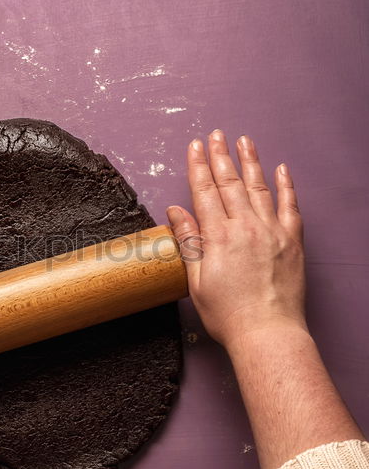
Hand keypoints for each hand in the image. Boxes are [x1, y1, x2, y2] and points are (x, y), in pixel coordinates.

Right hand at [166, 130, 307, 349]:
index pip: (205, 192)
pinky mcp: (292, 242)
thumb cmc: (228, 315)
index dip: (198, 166)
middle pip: (230, 183)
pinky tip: (281, 169)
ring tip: (244, 141)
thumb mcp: (197, 281)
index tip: (195, 146)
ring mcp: (272, 232)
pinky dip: (285, 186)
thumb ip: (188, 242)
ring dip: (250, 162)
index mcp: (218, 237)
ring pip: (259, 188)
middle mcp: (246, 228)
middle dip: (221, 156)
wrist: (267, 333)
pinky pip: (290, 206)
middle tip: (216, 135)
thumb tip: (176, 211)